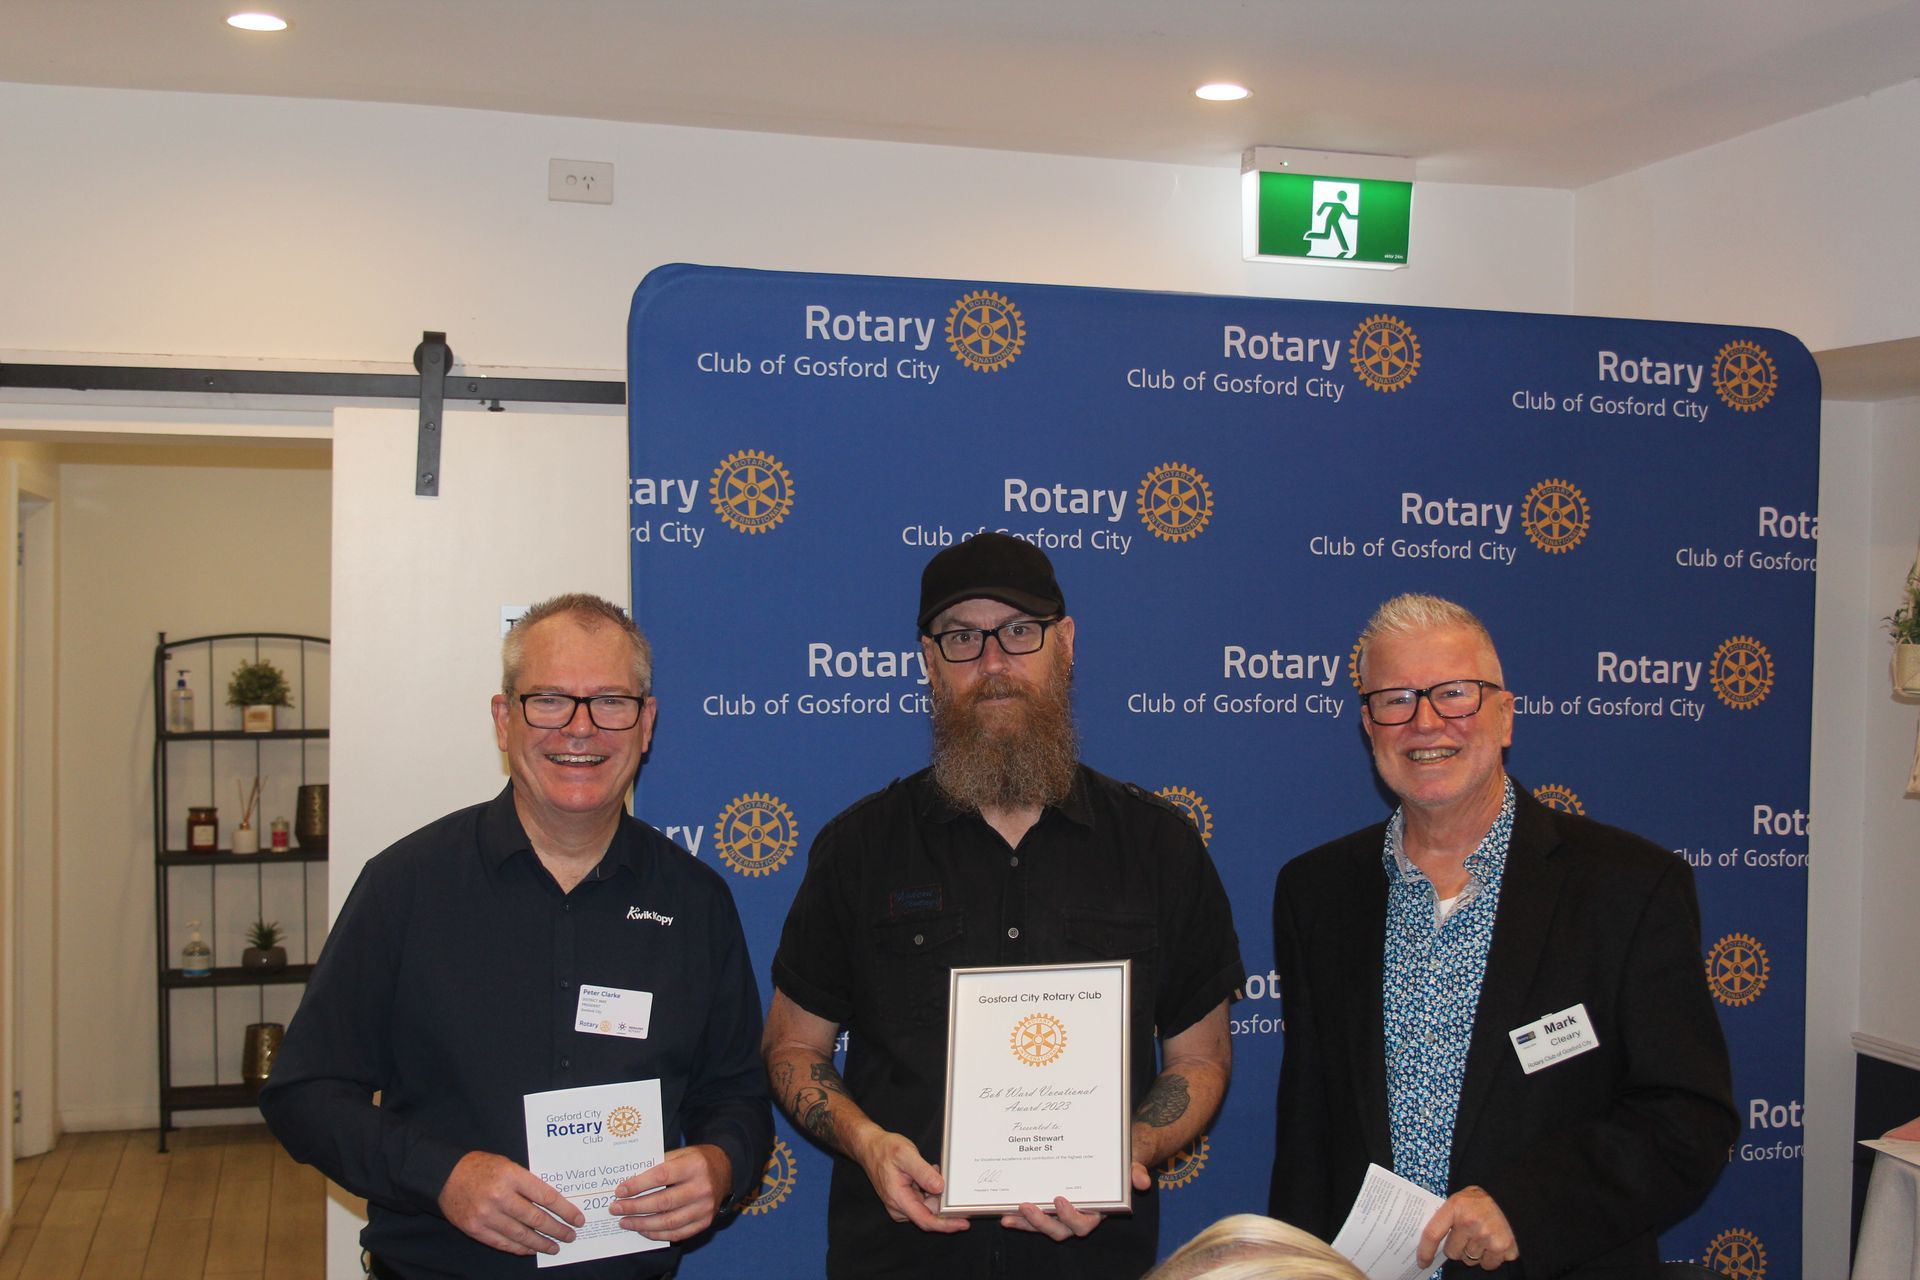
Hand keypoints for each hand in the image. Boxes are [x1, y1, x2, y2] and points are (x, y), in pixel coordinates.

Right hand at [437, 1151, 583, 1255]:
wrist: (444, 1175)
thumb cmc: (480, 1167)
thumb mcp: (507, 1165)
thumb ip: (526, 1182)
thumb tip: (551, 1202)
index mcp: (511, 1175)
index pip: (546, 1196)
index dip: (565, 1210)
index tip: (577, 1218)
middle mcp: (500, 1196)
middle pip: (536, 1218)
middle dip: (557, 1230)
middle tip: (570, 1236)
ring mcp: (486, 1215)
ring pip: (521, 1234)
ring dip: (541, 1243)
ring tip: (554, 1246)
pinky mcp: (475, 1229)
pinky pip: (503, 1242)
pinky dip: (519, 1248)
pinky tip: (531, 1249)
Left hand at [609, 1144, 730, 1241]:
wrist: (725, 1170)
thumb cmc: (696, 1160)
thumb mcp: (680, 1153)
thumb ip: (658, 1165)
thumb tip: (629, 1182)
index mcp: (694, 1166)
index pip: (661, 1176)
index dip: (638, 1185)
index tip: (619, 1191)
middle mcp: (702, 1188)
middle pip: (663, 1202)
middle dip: (635, 1207)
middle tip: (616, 1209)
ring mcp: (705, 1208)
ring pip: (669, 1222)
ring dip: (642, 1224)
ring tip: (625, 1222)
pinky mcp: (705, 1222)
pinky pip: (678, 1233)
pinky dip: (657, 1234)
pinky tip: (643, 1229)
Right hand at [849, 1128, 968, 1234]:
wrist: (870, 1147)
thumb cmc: (885, 1150)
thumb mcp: (906, 1155)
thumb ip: (923, 1172)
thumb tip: (940, 1187)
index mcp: (899, 1199)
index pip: (926, 1220)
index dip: (946, 1225)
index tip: (963, 1223)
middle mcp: (899, 1207)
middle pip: (929, 1215)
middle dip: (944, 1202)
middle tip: (950, 1182)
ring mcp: (901, 1205)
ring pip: (927, 1207)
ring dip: (936, 1194)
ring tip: (933, 1171)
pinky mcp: (904, 1200)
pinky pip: (923, 1201)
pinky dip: (930, 1190)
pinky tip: (929, 1175)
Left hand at [997, 1162, 1148, 1240]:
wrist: (1115, 1152)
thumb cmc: (1122, 1158)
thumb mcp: (1131, 1161)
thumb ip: (1136, 1171)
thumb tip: (1142, 1181)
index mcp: (1098, 1210)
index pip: (1084, 1224)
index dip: (1070, 1217)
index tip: (1059, 1199)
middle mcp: (1078, 1216)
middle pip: (1059, 1230)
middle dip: (1041, 1222)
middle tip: (1025, 1206)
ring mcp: (1062, 1212)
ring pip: (1043, 1225)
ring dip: (1025, 1223)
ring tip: (1006, 1216)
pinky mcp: (1049, 1204)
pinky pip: (1034, 1215)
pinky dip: (1020, 1216)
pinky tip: (1004, 1210)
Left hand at [1417, 1185, 1518, 1271]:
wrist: (1513, 1195)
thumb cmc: (1484, 1199)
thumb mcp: (1461, 1198)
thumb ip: (1448, 1216)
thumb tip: (1432, 1240)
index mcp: (1456, 1207)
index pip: (1433, 1233)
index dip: (1425, 1251)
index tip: (1422, 1262)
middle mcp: (1470, 1222)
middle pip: (1452, 1253)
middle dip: (1458, 1247)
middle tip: (1467, 1235)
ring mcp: (1487, 1236)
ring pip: (1470, 1260)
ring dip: (1475, 1253)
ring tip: (1483, 1236)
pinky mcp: (1503, 1247)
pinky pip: (1489, 1264)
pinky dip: (1491, 1257)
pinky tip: (1494, 1242)